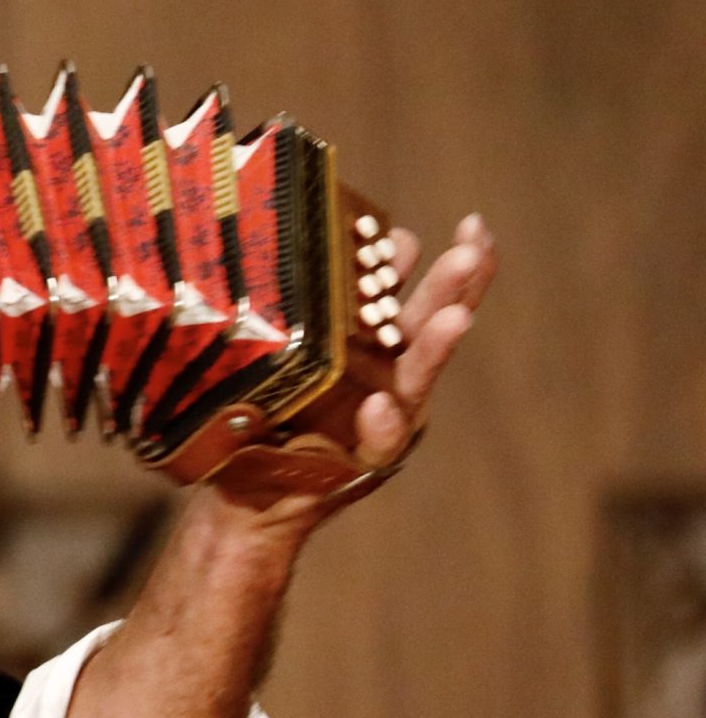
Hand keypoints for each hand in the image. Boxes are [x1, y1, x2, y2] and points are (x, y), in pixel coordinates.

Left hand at [209, 213, 496, 538]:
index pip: (417, 296)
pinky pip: (374, 443)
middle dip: (453, 288)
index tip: (470, 225)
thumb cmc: (267, 411)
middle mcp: (388, 377)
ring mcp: (378, 419)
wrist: (246, 492)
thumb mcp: (290, 346)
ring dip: (434, 346)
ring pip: (416, 379)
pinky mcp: (357, 462)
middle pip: (428, 327)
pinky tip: (379, 406)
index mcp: (376, 345)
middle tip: (471, 249)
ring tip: (455, 318)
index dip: (447, 264)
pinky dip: (380, 424)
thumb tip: (373, 237)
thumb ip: (331, 301)